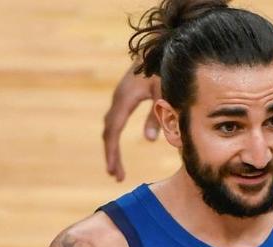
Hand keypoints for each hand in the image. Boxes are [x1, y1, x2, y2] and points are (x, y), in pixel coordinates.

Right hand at [103, 65, 161, 181]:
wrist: (158, 45)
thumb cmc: (162, 67)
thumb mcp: (163, 92)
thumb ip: (156, 116)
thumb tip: (149, 140)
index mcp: (125, 99)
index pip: (113, 131)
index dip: (113, 153)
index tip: (115, 172)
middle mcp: (118, 98)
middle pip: (109, 131)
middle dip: (112, 155)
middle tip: (116, 176)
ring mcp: (120, 96)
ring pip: (110, 126)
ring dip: (112, 147)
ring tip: (116, 167)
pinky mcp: (125, 95)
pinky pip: (115, 119)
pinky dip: (114, 136)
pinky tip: (116, 146)